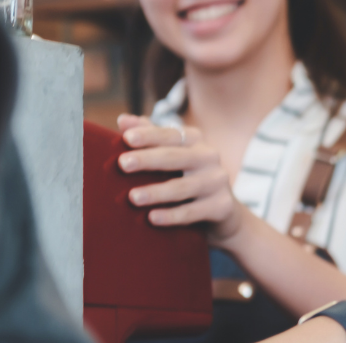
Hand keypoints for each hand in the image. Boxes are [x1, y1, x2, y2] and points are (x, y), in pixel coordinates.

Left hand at [115, 114, 246, 242]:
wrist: (222, 209)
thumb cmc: (187, 176)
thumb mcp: (171, 154)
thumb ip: (150, 137)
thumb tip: (123, 120)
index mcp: (195, 140)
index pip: (170, 134)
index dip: (149, 136)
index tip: (126, 139)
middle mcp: (209, 156)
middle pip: (175, 157)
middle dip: (148, 160)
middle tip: (123, 164)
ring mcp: (217, 181)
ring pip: (183, 187)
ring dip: (157, 192)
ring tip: (133, 197)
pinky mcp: (221, 206)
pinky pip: (193, 211)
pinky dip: (172, 215)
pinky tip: (153, 218)